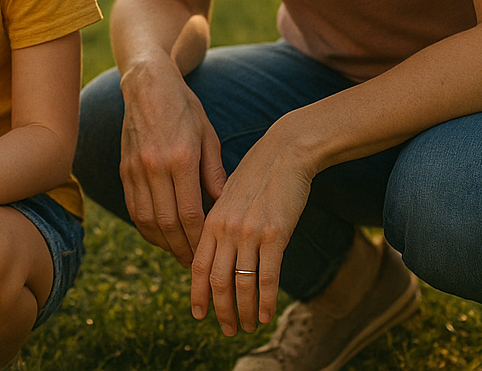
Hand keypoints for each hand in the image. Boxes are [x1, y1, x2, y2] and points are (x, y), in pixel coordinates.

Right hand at [118, 51, 227, 265]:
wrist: (147, 84)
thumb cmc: (184, 108)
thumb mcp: (208, 136)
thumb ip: (215, 174)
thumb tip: (223, 208)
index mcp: (180, 159)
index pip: (189, 214)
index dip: (199, 239)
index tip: (209, 251)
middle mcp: (154, 167)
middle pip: (167, 224)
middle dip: (182, 249)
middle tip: (195, 264)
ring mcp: (135, 169)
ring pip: (146, 221)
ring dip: (163, 243)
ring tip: (178, 253)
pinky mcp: (124, 169)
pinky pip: (133, 208)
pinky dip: (146, 228)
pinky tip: (160, 235)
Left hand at [189, 130, 315, 336]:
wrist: (285, 152)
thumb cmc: (259, 174)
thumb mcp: (229, 195)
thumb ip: (219, 221)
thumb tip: (216, 246)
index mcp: (212, 220)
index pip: (198, 265)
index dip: (197, 293)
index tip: (198, 313)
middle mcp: (226, 229)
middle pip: (216, 281)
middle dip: (221, 310)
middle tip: (227, 330)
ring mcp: (249, 233)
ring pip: (241, 284)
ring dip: (243, 311)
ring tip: (247, 327)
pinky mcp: (274, 234)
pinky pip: (267, 277)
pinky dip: (265, 301)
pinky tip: (266, 316)